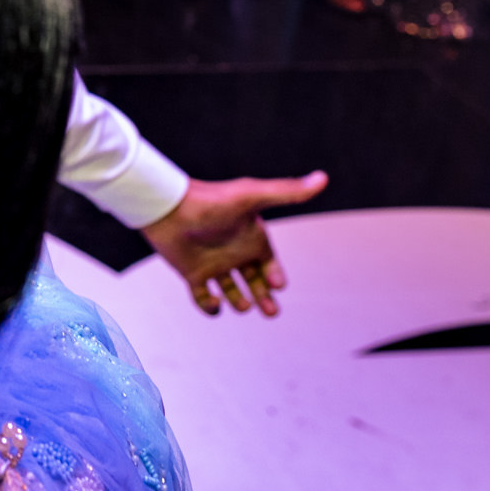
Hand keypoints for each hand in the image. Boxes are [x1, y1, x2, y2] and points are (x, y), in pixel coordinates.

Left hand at [139, 171, 328, 315]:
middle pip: (255, 281)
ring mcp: (212, 263)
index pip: (270, 263)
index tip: (278, 285)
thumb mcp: (252, 197)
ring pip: (232, 291)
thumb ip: (287, 191)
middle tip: (271, 313)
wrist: (167, 206)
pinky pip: (203, 297)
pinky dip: (210, 307)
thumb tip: (322, 178)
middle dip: (264, 297)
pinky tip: (216, 303)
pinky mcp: (191, 273)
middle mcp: (233, 251)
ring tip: (246, 307)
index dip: (276, 276)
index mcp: (250, 236)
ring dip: (241, 303)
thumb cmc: (211, 200)